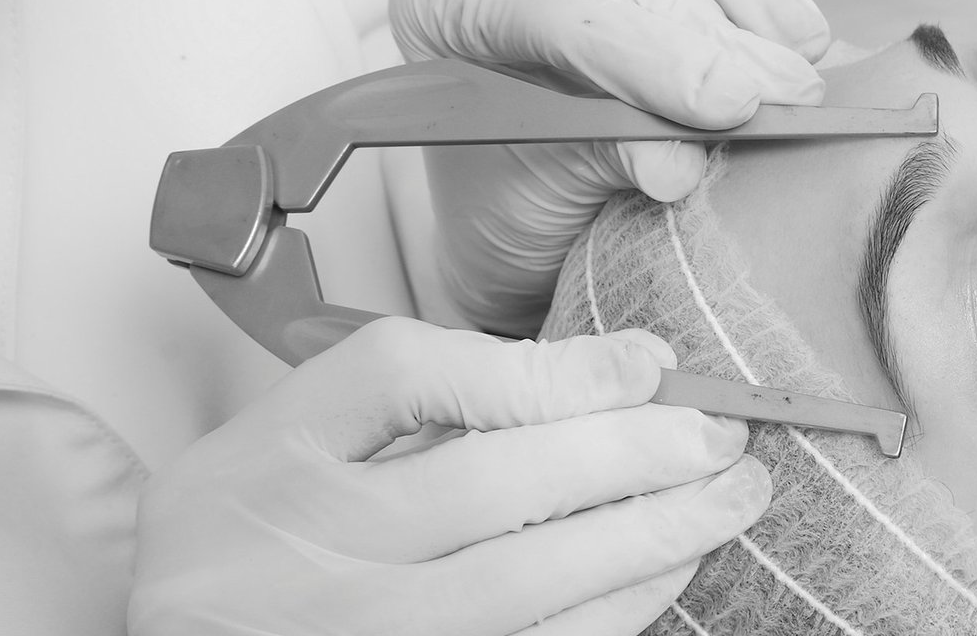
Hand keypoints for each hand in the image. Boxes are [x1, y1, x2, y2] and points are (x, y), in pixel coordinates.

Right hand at [130, 318, 768, 635]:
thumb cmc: (251, 524)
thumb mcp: (303, 422)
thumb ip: (442, 384)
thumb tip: (614, 370)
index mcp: (288, 471)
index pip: (419, 388)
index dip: (553, 375)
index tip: (646, 365)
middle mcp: (325, 567)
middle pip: (502, 499)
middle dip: (635, 459)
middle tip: (722, 437)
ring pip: (534, 594)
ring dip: (650, 542)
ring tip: (725, 500)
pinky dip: (615, 614)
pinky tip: (664, 570)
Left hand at [391, 0, 829, 334]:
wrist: (520, 207)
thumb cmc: (506, 199)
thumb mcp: (538, 194)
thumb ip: (603, 161)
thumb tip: (682, 162)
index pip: (556, 6)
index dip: (650, 52)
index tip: (728, 107)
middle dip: (713, 39)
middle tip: (784, 104)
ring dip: (749, 8)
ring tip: (800, 82)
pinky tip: (800, 40)